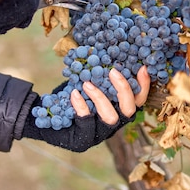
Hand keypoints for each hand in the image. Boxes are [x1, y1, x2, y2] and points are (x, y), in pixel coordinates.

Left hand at [21, 66, 150, 151]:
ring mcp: (100, 134)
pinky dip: (81, 106)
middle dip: (124, 90)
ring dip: (100, 98)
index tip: (142, 67)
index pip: (138, 100)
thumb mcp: (87, 81)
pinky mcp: (83, 141)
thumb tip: (106, 48)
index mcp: (118, 110)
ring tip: (87, 83)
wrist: (45, 116)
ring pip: (110, 118)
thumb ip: (99, 72)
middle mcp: (114, 123)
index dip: (143, 85)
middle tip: (112, 71)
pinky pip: (86, 123)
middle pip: (130, 110)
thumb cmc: (71, 94)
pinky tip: (74, 93)